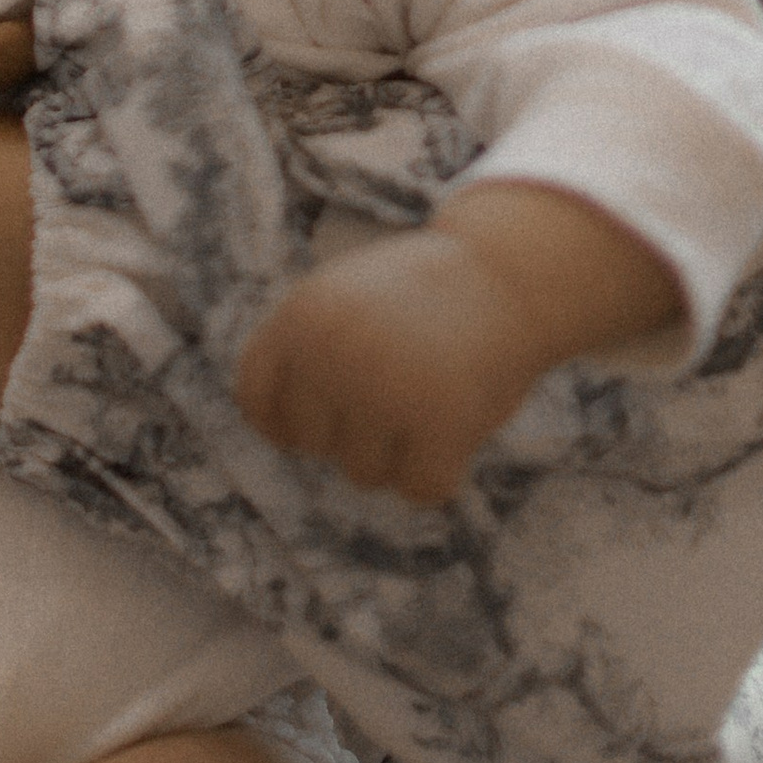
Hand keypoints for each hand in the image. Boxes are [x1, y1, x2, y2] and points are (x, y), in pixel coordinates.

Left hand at [233, 229, 545, 505]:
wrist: (507, 273)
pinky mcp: (440, 423)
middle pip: (310, 444)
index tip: (321, 421)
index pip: (255, 401)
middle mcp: (332, 353)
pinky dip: (439, 474)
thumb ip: (304, 353)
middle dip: (348, 432)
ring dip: (397, 452)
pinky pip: (419, 489)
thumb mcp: (341, 298)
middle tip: (394, 393)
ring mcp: (384, 389)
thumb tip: (273, 432)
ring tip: (428, 397)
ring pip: (363, 473)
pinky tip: (456, 431)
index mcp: (301, 316)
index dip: (283, 423)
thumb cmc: (420, 295)